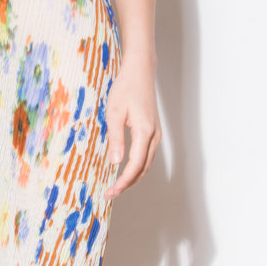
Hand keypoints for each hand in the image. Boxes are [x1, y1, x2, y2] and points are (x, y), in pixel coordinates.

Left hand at [105, 51, 159, 195]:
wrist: (140, 71)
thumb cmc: (125, 89)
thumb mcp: (114, 113)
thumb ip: (116, 139)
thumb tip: (115, 162)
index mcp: (145, 132)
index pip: (135, 165)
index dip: (123, 181)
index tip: (111, 191)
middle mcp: (154, 136)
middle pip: (143, 169)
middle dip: (127, 183)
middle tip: (110, 193)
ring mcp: (156, 134)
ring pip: (147, 164)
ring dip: (133, 177)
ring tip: (116, 186)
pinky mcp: (153, 131)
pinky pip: (147, 155)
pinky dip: (137, 167)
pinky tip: (125, 169)